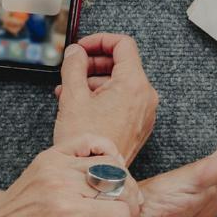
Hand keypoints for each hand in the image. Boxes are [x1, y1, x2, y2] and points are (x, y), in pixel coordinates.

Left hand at [0, 135, 137, 216]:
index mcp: (64, 212)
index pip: (119, 213)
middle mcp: (62, 183)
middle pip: (120, 187)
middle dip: (129, 205)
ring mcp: (56, 165)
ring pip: (111, 165)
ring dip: (122, 182)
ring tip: (116, 199)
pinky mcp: (51, 156)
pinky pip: (90, 141)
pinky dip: (107, 150)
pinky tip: (111, 167)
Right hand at [55, 33, 158, 162]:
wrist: (97, 176)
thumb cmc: (88, 141)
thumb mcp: (73, 97)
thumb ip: (73, 67)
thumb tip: (76, 52)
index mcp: (134, 83)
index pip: (123, 45)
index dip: (100, 41)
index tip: (83, 47)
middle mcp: (146, 95)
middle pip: (123, 63)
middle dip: (95, 62)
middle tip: (74, 68)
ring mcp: (145, 111)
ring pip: (122, 83)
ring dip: (96, 80)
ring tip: (71, 89)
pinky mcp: (139, 124)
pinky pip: (125, 100)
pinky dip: (105, 96)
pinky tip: (83, 104)